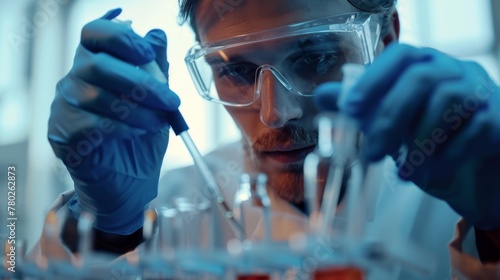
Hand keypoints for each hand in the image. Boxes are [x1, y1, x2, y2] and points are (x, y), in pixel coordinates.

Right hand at [48, 8, 179, 234]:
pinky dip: (120, 128)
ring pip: (95, 96)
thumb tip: (157, 35)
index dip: (120, 38)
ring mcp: (64, 106)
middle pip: (98, 65)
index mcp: (96, 62)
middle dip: (142, 83)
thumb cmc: (142, 136)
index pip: (94, 33)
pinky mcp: (63, 134)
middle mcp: (74, 79)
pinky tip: (136, 134)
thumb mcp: (157, 100)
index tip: (148, 54)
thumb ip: (157, 68)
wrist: (131, 182)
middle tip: (172, 101)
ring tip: (159, 123)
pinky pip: (90, 124)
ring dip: (136, 110)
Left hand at [314, 43, 499, 228]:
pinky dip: (446, 157)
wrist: (474, 167)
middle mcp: (453, 71)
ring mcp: (480, 92)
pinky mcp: (498, 120)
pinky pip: (474, 131)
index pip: (399, 56)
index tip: (350, 108)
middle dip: (390, 119)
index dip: (372, 79)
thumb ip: (361, 108)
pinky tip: (430, 174)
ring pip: (449, 102)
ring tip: (404, 174)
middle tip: (373, 154)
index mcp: (423, 66)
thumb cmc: (427, 138)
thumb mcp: (390, 123)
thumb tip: (323, 96)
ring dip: (419, 143)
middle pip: (420, 79)